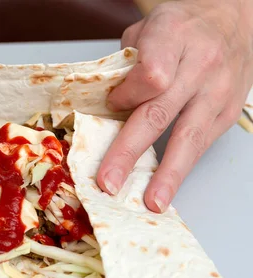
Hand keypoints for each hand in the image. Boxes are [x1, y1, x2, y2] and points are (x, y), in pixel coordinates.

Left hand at [97, 0, 252, 211]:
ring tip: (152, 201)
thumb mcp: (147, 28)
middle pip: (159, 112)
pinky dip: (181, 169)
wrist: (232, 17)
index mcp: (173, 36)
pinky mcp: (227, 113)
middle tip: (108, 181)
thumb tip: (103, 105)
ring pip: (189, 137)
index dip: (126, 95)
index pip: (149, 75)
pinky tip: (166, 189)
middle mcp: (199, 65)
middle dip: (129, 151)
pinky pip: (202, 145)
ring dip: (166, 174)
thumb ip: (125, 63)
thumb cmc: (181, 25)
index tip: (112, 104)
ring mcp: (217, 92)